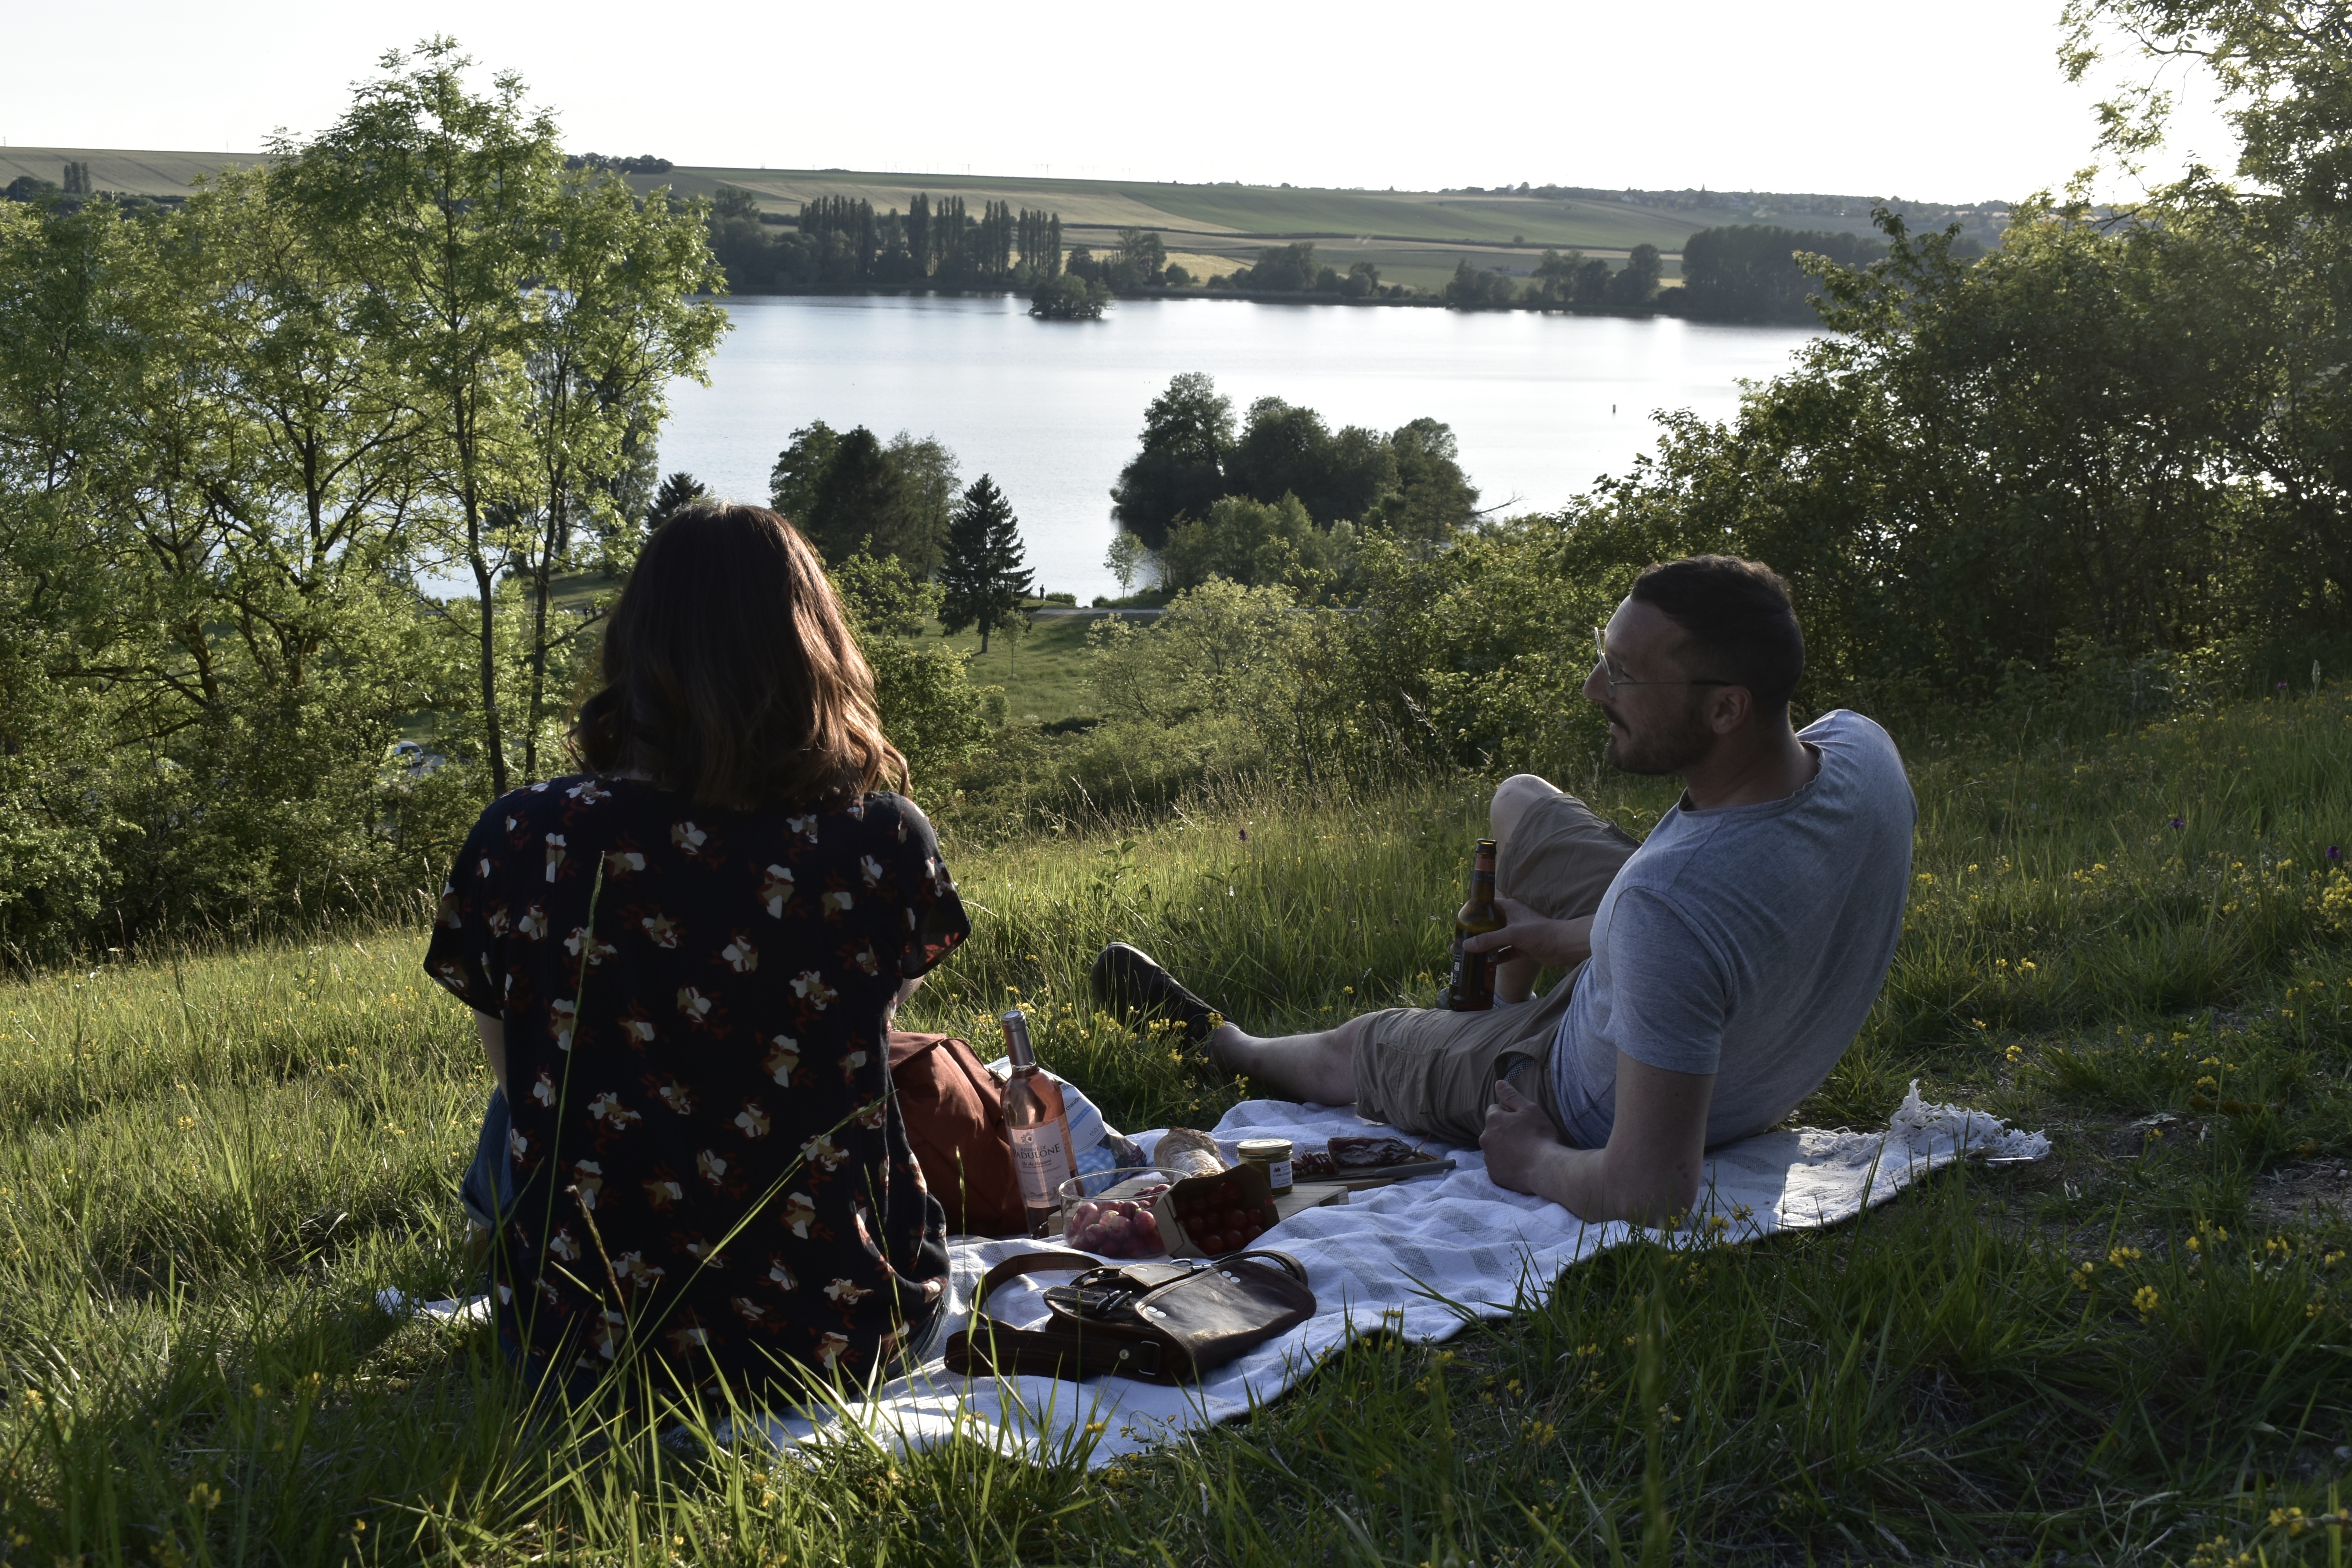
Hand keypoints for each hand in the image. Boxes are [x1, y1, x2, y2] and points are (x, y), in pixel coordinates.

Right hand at [1461, 898, 1591, 968]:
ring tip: (1468, 955)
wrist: (1563, 946)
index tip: (1460, 922)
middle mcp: (1512, 919)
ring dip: (1485, 947)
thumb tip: (1467, 945)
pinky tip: (1484, 965)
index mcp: (1509, 908)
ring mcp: (1517, 934)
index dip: (1474, 912)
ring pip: (1496, 940)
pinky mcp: (1522, 947)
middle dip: (1476, 934)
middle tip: (1461, 942)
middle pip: (1489, 925)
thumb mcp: (1512, 934)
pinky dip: (1496, 958)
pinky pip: (1505, 952)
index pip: (1487, 906)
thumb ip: (1489, 939)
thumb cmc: (1540, 933)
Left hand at [1479, 1078, 1564, 1196]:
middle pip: (1493, 1130)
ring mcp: (1488, 1158)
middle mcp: (1485, 1138)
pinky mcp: (1494, 1175)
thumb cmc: (1540, 1135)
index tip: (1522, 1122)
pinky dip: (1506, 1165)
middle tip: (1525, 1138)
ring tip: (1524, 1153)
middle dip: (1504, 1131)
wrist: (1546, 1168)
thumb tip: (1498, 1083)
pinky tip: (1521, 1165)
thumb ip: (1511, 1096)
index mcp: (1493, 1120)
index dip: (1509, 1114)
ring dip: (1504, 1148)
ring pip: (1494, 1148)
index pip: (1495, 1110)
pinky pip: (1498, 1166)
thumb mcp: (1529, 1109)